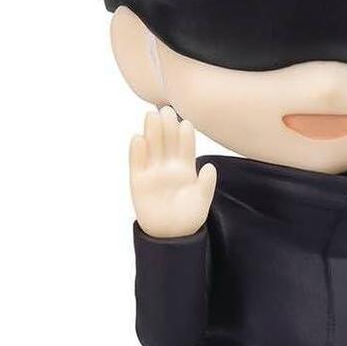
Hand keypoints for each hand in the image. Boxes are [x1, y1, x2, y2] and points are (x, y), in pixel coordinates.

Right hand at [129, 107, 216, 238]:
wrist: (171, 235)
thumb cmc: (189, 217)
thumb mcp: (202, 201)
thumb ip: (206, 185)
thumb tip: (209, 168)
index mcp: (186, 169)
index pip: (185, 147)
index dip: (185, 135)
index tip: (186, 122)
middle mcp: (169, 167)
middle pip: (167, 142)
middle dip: (167, 127)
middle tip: (167, 110)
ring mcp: (153, 173)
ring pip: (152, 148)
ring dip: (151, 133)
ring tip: (152, 116)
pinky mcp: (139, 182)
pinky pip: (136, 164)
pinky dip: (137, 152)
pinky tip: (138, 138)